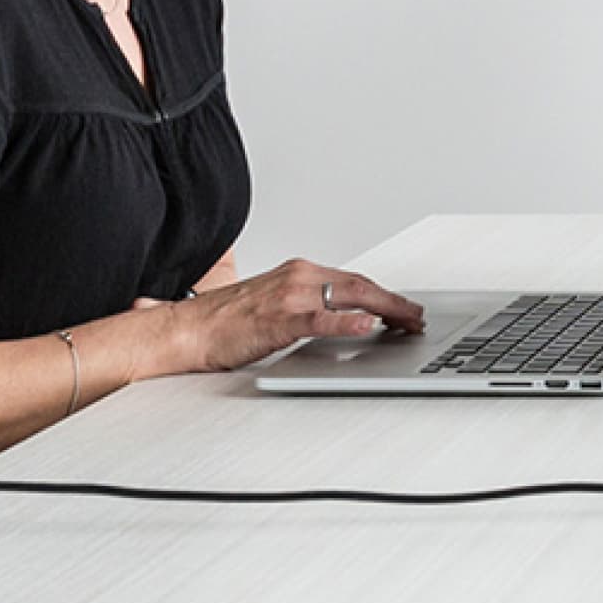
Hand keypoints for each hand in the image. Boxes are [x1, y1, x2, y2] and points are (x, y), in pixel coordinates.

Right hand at [162, 260, 425, 373]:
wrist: (184, 330)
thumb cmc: (224, 322)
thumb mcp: (274, 305)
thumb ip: (307, 307)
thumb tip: (342, 318)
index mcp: (298, 272)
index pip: (354, 280)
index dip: (386, 294)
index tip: (407, 308)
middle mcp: (298, 277)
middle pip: (361, 285)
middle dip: (396, 302)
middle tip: (418, 319)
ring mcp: (289, 297)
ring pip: (350, 297)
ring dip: (386, 310)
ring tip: (409, 323)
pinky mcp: (277, 320)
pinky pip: (320, 319)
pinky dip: (347, 322)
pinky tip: (368, 326)